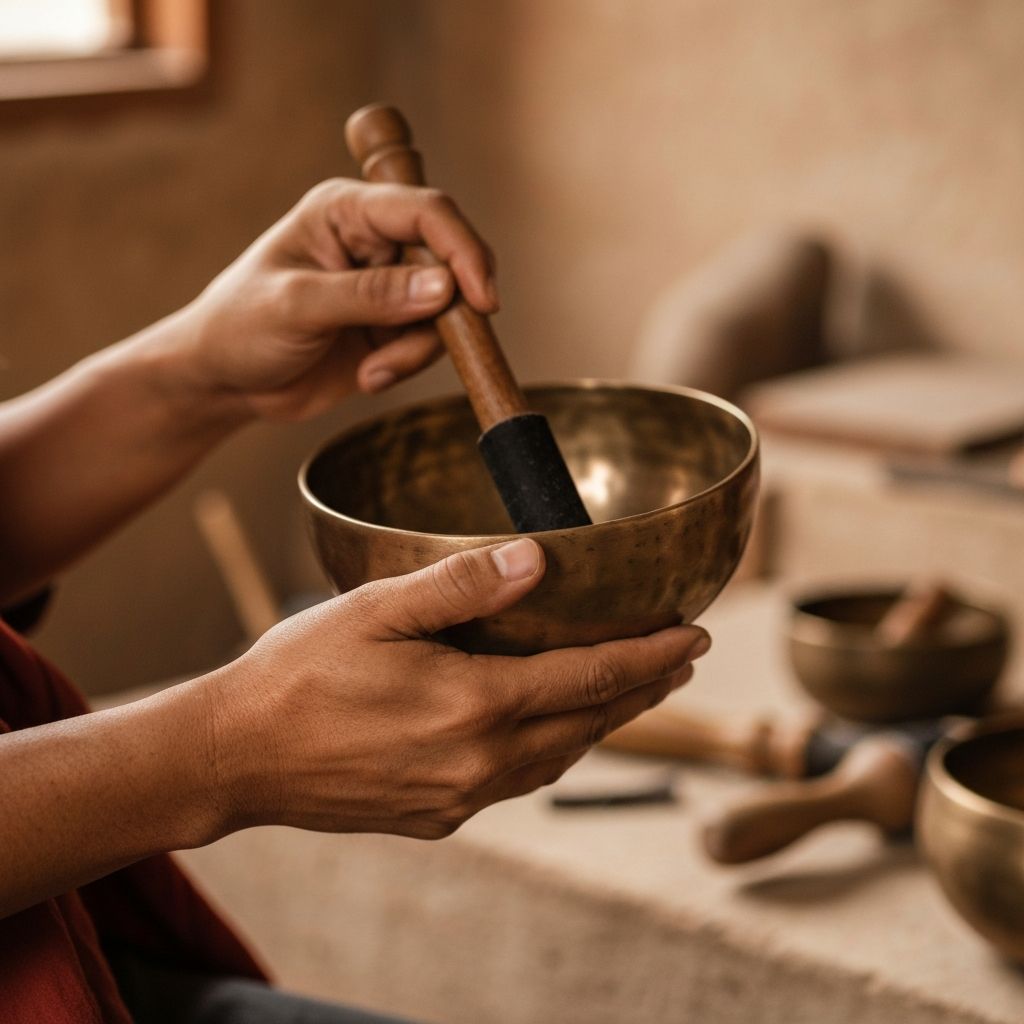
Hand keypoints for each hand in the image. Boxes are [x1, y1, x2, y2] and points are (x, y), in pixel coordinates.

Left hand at [177, 178, 496, 420]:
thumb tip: (445, 288)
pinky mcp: (392, 327)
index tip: (483, 299)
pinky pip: (429, 343)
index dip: (462, 250)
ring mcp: (387, 286)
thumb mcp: (298, 307)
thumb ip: (370, 295)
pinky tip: (369, 376)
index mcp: (347, 211)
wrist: (224, 384)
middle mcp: (375, 241)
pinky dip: (406, 365)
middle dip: (442, 311)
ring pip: (445, 310)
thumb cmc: (240, 328)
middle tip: (412, 349)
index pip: (426, 213)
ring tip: (373, 371)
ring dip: (416, 350)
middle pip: (449, 261)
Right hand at [205, 538, 709, 839]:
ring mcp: (457, 798)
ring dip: (602, 723)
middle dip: (642, 690)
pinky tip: (551, 733)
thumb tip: (537, 558)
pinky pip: (516, 784)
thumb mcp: (374, 609)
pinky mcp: (435, 817)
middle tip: (681, 660)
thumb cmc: (296, 674)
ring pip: (558, 760)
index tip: (694, 636)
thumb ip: (460, 584)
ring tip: (632, 692)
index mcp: (471, 705)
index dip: (648, 655)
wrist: (232, 758)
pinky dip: (551, 752)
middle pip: (587, 724)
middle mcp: (477, 762)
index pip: (589, 677)